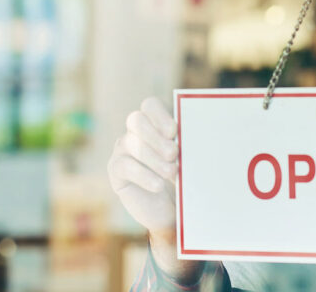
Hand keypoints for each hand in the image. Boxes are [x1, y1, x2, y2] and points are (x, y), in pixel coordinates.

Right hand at [107, 97, 200, 279]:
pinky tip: (158, 185)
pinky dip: (144, 176)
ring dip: (154, 158)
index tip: (174, 132)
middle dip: (156, 136)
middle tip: (174, 153)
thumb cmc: (181, 178)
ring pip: (133, 144)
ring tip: (172, 172)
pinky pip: (125, 166)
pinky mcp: (116, 170)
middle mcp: (135, 132)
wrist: (169, 209)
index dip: (160, 115)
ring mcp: (123, 149)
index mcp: (154, 122)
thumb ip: (187, 146)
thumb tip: (199, 135)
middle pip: (136, 120)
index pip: (150, 105)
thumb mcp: (187, 160)